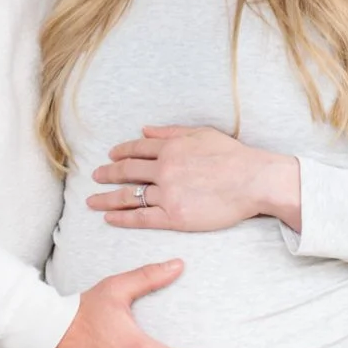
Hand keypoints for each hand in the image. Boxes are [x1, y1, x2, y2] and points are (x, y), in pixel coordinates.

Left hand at [88, 125, 301, 233]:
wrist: (255, 180)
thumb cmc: (233, 156)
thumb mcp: (201, 133)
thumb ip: (170, 132)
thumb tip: (144, 129)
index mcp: (169, 148)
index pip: (136, 149)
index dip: (120, 152)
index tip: (111, 156)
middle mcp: (164, 169)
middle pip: (127, 172)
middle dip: (107, 174)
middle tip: (96, 177)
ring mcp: (168, 194)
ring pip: (129, 196)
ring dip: (106, 198)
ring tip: (92, 201)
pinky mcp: (175, 217)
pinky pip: (142, 218)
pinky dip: (122, 218)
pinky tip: (109, 218)